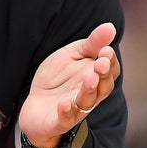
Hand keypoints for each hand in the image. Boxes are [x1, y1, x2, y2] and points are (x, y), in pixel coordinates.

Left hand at [18, 22, 119, 147]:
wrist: (36, 104)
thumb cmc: (58, 78)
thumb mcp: (72, 55)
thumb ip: (91, 44)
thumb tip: (111, 26)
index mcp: (96, 77)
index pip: (111, 70)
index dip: (110, 61)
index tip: (106, 50)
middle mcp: (90, 94)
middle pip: (103, 87)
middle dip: (103, 75)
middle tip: (100, 63)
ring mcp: (76, 109)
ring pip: (87, 102)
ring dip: (88, 90)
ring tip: (89, 78)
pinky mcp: (59, 121)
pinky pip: (66, 118)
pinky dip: (66, 111)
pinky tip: (64, 102)